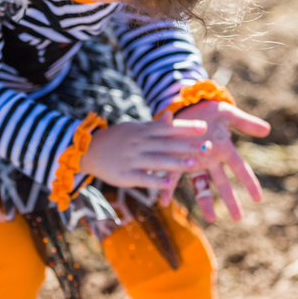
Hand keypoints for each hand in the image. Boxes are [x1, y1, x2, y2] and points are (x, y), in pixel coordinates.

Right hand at [80, 113, 207, 191]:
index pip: (169, 128)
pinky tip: (170, 183)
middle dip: (188, 145)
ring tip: (194, 164)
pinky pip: (144, 178)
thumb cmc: (117, 138)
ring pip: (158, 161)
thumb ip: (154, 125)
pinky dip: (157, 181)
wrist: (89, 151)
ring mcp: (132, 159)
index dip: (187, 128)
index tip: (204, 127)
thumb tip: (171, 115)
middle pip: (167, 144)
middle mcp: (139, 143)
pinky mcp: (126, 175)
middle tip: (208, 146)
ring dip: (177, 162)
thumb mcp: (135, 128)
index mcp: (143, 130)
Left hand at [158, 99, 269, 221]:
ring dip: (204, 201)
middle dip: (231, 200)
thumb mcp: (228, 113)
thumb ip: (245, 122)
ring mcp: (194, 160)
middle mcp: (210, 158)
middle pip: (222, 182)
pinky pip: (173, 175)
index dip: (249, 182)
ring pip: (201, 184)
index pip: (240, 168)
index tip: (258, 198)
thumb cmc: (210, 109)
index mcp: (224, 148)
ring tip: (211, 219)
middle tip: (239, 218)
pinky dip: (168, 188)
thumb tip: (267, 129)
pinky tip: (164, 202)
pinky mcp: (177, 157)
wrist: (188, 103)